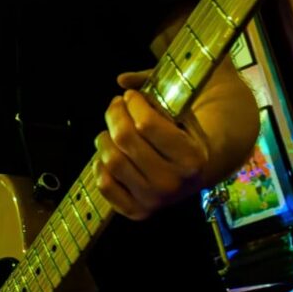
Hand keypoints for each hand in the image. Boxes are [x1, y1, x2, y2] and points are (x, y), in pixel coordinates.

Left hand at [94, 70, 208, 219]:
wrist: (192, 176)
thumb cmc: (185, 136)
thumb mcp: (182, 110)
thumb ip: (156, 88)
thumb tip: (122, 79)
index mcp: (191, 158)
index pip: (147, 124)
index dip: (133, 103)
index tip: (131, 97)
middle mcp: (173, 183)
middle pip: (124, 139)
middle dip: (115, 114)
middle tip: (116, 105)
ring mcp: (154, 200)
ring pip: (111, 160)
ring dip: (104, 138)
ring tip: (111, 130)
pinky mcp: (136, 212)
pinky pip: (104, 185)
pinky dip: (100, 166)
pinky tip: (109, 153)